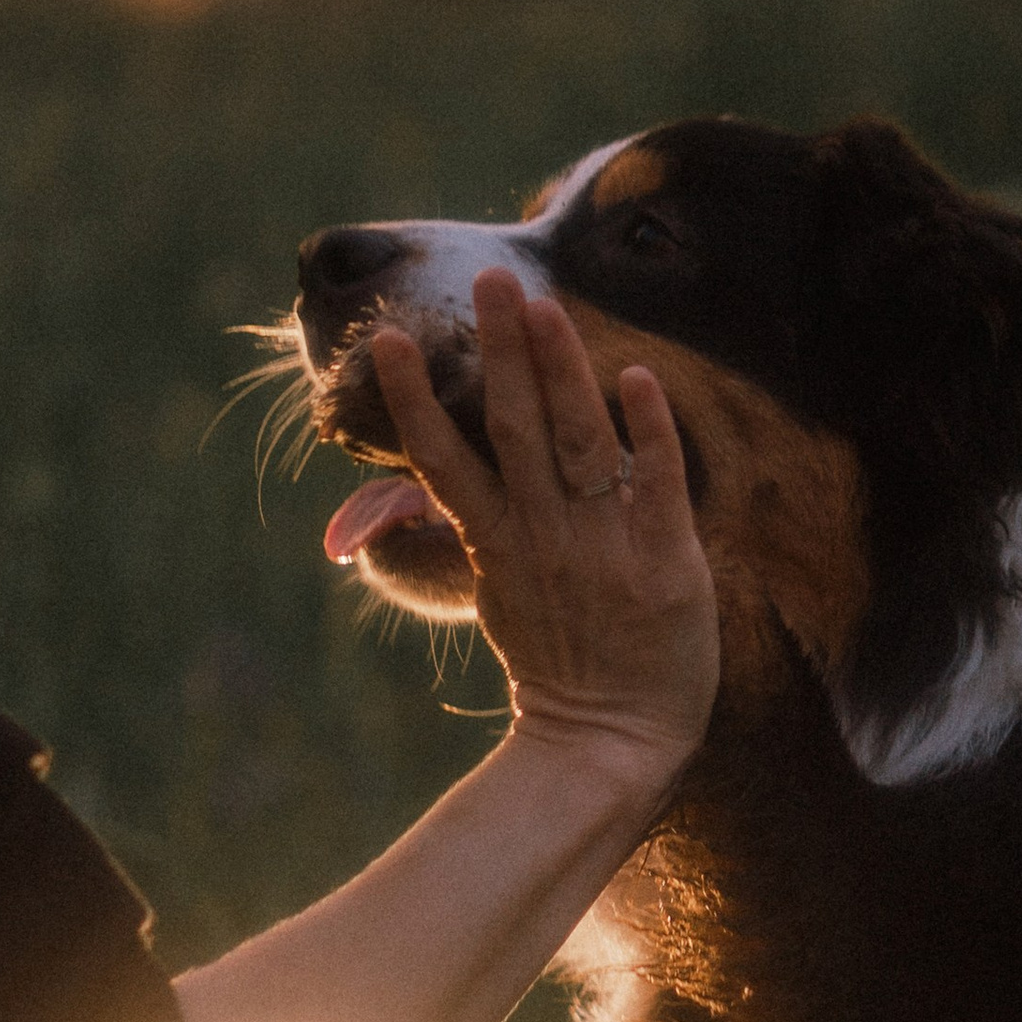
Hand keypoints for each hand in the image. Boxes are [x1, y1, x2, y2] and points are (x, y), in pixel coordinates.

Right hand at [370, 271, 718, 785]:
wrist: (613, 741)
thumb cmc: (554, 660)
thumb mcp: (489, 596)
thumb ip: (446, 539)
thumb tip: (354, 524)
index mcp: (495, 542)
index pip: (446, 459)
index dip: (418, 400)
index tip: (394, 341)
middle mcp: (546, 533)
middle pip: (514, 427)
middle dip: (499, 351)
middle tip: (488, 279)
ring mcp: (606, 545)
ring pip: (579, 440)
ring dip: (560, 369)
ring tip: (541, 305)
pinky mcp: (667, 563)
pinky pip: (658, 484)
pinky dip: (649, 430)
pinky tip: (636, 376)